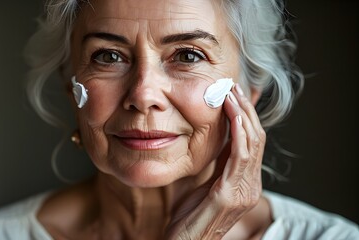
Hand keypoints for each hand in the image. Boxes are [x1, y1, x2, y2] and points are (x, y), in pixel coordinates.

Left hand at [165, 84, 265, 238]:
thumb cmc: (188, 218)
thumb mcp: (203, 185)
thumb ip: (213, 165)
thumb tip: (213, 140)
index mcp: (244, 182)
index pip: (251, 142)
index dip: (246, 116)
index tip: (234, 94)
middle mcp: (250, 185)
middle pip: (256, 138)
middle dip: (246, 109)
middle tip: (234, 85)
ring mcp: (243, 191)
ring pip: (252, 142)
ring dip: (243, 114)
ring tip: (232, 92)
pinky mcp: (229, 195)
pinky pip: (240, 155)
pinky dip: (238, 130)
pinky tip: (232, 112)